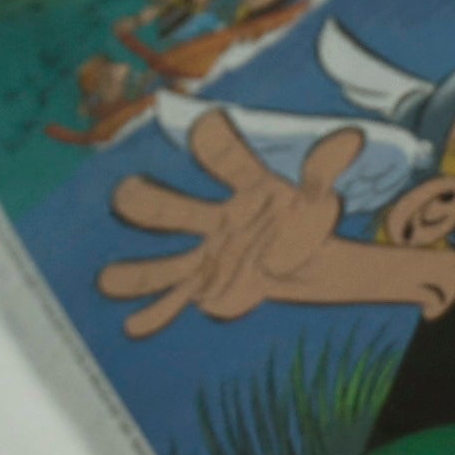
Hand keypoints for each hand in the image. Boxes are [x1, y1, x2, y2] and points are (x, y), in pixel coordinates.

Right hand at [101, 111, 359, 335]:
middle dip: (151, 205)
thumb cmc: (302, 218)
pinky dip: (156, 314)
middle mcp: (210, 218)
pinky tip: (134, 326)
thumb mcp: (318, 199)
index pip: (227, 163)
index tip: (207, 127)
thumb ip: (323, 170)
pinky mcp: (202, 286)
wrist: (297, 258)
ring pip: (166, 263)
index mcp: (240, 187)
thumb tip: (347, 141)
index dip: (218, 146)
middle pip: (176, 210)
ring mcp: (202, 254)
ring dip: (140, 273)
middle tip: (125, 196)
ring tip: (108, 281)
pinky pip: (175, 300)